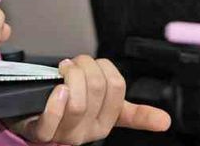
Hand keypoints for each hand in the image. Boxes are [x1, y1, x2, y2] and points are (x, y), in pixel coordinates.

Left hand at [4, 55, 170, 143]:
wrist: (33, 122)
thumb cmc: (68, 109)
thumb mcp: (102, 109)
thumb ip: (132, 112)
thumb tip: (166, 121)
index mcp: (107, 121)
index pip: (118, 88)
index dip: (107, 70)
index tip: (102, 70)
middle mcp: (89, 130)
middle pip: (98, 88)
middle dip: (85, 65)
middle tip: (74, 64)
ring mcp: (67, 133)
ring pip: (79, 102)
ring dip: (69, 76)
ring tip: (63, 71)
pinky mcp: (43, 134)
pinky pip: (53, 119)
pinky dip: (55, 101)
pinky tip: (56, 89)